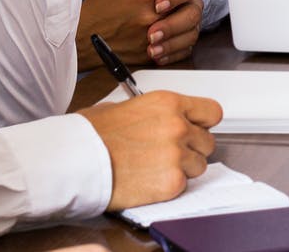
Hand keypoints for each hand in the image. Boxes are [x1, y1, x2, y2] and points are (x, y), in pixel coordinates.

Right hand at [78, 0, 205, 64]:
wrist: (81, 37)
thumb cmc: (101, 6)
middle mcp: (151, 15)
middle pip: (194, 8)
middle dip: (190, 5)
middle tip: (177, 6)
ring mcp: (153, 38)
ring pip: (191, 31)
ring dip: (188, 24)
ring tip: (176, 21)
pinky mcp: (151, 56)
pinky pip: (182, 51)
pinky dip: (182, 44)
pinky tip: (173, 38)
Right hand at [80, 90, 222, 211]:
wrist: (76, 161)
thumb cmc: (91, 135)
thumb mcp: (124, 107)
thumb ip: (153, 113)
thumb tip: (161, 119)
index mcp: (168, 103)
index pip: (211, 112)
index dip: (203, 123)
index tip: (196, 129)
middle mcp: (178, 126)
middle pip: (207, 142)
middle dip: (192, 149)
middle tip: (169, 153)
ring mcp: (177, 155)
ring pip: (199, 166)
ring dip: (182, 169)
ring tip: (155, 168)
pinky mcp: (172, 182)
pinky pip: (184, 186)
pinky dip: (169, 186)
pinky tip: (148, 180)